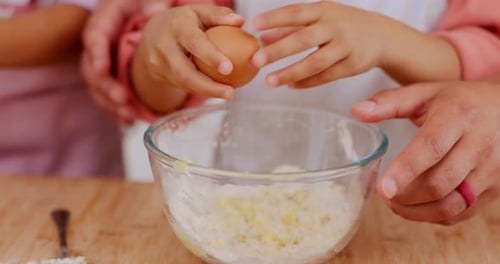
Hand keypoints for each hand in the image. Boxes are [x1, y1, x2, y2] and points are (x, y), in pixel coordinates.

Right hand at [81, 0, 166, 124]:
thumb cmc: (141, 1)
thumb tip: (156, 12)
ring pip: (98, 87)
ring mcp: (102, 62)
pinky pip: (108, 95)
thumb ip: (149, 4)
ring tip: (128, 116)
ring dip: (111, 104)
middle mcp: (98, 44)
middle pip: (92, 68)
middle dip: (106, 87)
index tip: (101, 69)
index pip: (95, 36)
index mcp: (104, 21)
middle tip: (122, 100)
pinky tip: (128, 121)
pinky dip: (116, 110)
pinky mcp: (110, 76)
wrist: (139, 8)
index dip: (96, 54)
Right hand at [137, 4, 243, 101]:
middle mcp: (164, 46)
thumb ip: (218, 15)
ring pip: (184, 83)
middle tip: (230, 93)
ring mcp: (159, 64)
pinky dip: (202, 89)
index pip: (194, 43)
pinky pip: (183, 85)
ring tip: (228, 94)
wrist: (151, 34)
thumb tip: (240, 22)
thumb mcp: (198, 12)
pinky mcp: (159, 76)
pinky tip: (218, 92)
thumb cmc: (182, 22)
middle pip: (185, 72)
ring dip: (208, 92)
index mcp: (177, 27)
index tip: (229, 68)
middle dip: (208, 87)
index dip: (211, 57)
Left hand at [251, 1, 396, 87]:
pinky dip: (306, 82)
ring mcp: (345, 47)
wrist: (382, 36)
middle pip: (303, 39)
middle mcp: (335, 27)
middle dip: (278, 50)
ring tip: (269, 81)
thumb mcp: (319, 18)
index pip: (296, 12)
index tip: (253, 25)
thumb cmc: (342, 24)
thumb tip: (261, 38)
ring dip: (290, 73)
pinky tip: (290, 85)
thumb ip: (290, 27)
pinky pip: (325, 76)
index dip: (274, 18)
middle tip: (256, 60)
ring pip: (314, 63)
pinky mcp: (352, 66)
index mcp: (324, 10)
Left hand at [352, 80, 499, 224]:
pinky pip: (464, 212)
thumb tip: (356, 111)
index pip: (431, 148)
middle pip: (440, 182)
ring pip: (453, 203)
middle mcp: (480, 143)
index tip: (382, 188)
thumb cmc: (461, 101)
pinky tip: (420, 208)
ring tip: (396, 205)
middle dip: (406, 196)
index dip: (405, 170)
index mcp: (458, 116)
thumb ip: (390, 102)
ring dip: (419, 212)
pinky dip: (437, 216)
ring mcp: (492, 169)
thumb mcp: (426, 93)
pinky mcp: (496, 187)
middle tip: (385, 194)